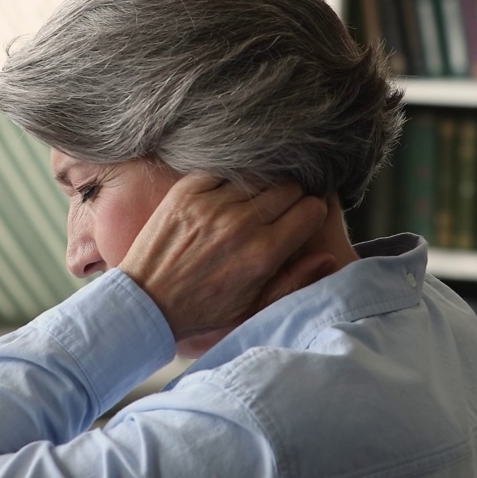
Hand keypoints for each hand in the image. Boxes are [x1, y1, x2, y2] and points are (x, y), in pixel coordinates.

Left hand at [118, 174, 332, 342]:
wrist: (148, 301)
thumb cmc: (203, 308)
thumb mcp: (254, 306)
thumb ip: (295, 281)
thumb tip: (329, 258)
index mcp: (263, 254)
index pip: (311, 211)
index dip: (310, 214)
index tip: (301, 220)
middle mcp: (241, 225)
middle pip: (289, 188)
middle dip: (290, 198)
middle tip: (277, 210)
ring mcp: (212, 205)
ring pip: (259, 176)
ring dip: (261, 187)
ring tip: (253, 202)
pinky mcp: (187, 192)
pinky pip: (224, 169)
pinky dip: (231, 177)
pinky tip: (228, 192)